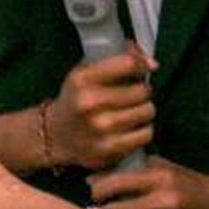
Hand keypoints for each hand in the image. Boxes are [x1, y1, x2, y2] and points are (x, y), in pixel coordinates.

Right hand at [34, 50, 155, 171]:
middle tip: (131, 95)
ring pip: (147, 111)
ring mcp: (100, 129)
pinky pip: (146, 134)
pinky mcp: (109, 150)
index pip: (128, 64)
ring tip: (129, 112)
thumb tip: (152, 64)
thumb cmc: (77, 99)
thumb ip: (118, 58)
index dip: (141, 65)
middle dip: (141, 91)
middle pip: (142, 90)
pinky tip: (129, 128)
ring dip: (143, 110)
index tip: (142, 70)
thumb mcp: (86, 71)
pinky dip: (142, 130)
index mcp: (82, 79)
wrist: (55, 135)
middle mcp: (89, 103)